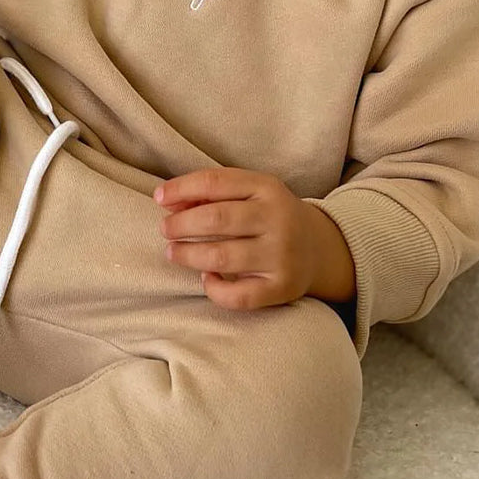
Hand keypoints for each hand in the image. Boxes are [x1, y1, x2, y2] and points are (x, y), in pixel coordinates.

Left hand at [154, 167, 340, 310]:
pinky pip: (238, 296)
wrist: (319, 248)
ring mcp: (282, 255)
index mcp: (268, 188)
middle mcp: (278, 219)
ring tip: (174, 252)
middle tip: (165, 230)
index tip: (158, 197)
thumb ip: (212, 192)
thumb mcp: (250, 193)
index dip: (181, 188)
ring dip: (188, 255)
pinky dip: (214, 288)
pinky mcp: (282, 287)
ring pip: (222, 257)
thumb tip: (166, 199)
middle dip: (180, 225)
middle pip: (216, 220)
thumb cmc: (269, 216)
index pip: (215, 182)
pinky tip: (206, 277)